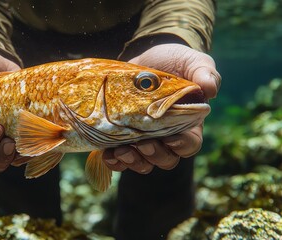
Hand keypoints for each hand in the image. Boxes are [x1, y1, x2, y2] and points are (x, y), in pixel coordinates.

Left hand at [103, 43, 220, 172]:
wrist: (143, 57)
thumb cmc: (174, 62)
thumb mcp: (191, 61)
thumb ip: (204, 72)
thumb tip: (210, 88)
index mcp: (187, 125)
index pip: (189, 145)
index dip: (181, 146)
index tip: (171, 137)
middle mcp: (166, 138)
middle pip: (165, 159)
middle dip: (154, 155)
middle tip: (143, 143)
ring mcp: (143, 139)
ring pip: (143, 163)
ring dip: (133, 162)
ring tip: (122, 150)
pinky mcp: (122, 137)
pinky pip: (120, 159)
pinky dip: (115, 161)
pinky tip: (108, 154)